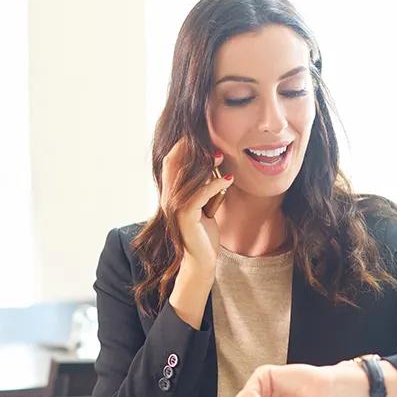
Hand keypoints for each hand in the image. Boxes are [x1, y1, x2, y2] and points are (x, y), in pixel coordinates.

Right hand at [160, 137, 230, 272]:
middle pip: (174, 164)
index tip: (199, 137)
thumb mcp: (204, 206)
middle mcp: (168, 198)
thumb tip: (216, 168)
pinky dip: (215, 185)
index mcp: (170, 193)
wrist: (201, 259)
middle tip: (212, 143)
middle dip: (192, 151)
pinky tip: (228, 180)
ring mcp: (174, 207)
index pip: (170, 162)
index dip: (181, 147)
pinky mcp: (185, 216)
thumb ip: (204, 188)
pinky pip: (200, 194)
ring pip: (188, 177)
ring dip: (206, 165)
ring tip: (221, 157)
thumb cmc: (204, 233)